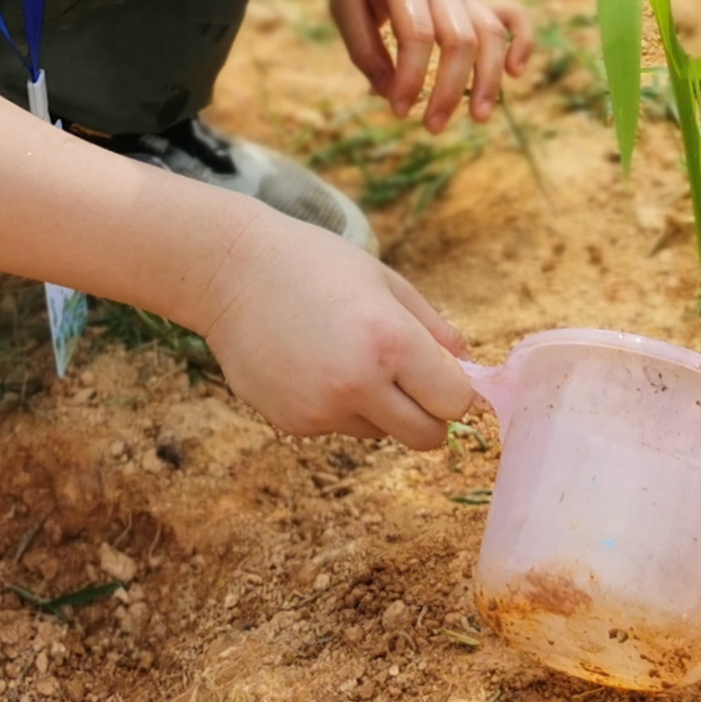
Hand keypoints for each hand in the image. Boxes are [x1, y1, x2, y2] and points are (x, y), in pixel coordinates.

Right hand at [198, 208, 479, 446]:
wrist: (229, 272)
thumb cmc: (315, 264)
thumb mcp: (385, 282)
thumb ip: (434, 328)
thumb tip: (471, 368)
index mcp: (390, 342)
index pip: (455, 402)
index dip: (458, 391)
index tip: (450, 378)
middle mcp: (358, 384)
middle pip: (427, 437)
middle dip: (430, 416)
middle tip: (413, 383)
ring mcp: (322, 409)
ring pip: (381, 433)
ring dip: (380, 408)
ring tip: (345, 356)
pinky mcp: (293, 424)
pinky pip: (338, 426)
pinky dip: (337, 406)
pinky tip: (312, 364)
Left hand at [332, 0, 534, 132]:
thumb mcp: (343, 0)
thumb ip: (362, 47)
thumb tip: (389, 94)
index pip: (417, 34)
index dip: (410, 76)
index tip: (399, 110)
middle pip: (460, 40)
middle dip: (451, 89)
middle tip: (433, 128)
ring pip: (489, 34)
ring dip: (490, 78)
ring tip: (481, 118)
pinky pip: (511, 16)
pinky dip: (521, 41)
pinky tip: (516, 72)